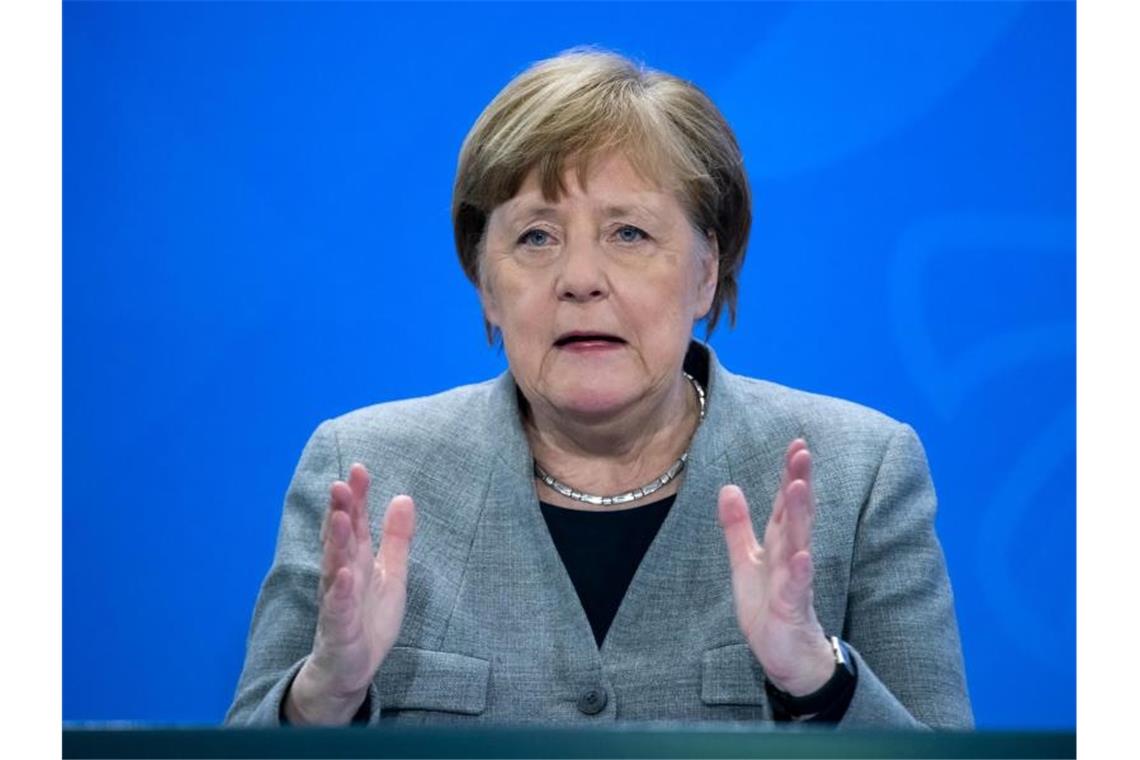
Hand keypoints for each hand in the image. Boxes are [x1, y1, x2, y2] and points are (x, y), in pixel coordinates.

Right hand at [285, 463, 415, 723]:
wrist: (350, 669)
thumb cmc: (367, 617)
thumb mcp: (391, 573)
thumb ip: (396, 538)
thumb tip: (404, 497)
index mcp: (356, 560)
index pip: (355, 523)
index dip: (357, 497)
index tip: (359, 469)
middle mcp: (342, 575)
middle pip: (341, 539)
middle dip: (340, 511)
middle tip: (341, 484)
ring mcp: (336, 602)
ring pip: (334, 568)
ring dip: (336, 543)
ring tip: (341, 517)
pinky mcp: (338, 630)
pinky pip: (337, 609)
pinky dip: (339, 592)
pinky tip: (343, 575)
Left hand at [717, 439, 834, 695]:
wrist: (785, 653)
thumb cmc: (767, 605)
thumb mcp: (745, 560)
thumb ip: (737, 525)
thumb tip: (729, 487)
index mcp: (779, 543)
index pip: (784, 502)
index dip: (789, 474)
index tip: (796, 443)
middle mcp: (791, 555)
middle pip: (795, 514)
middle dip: (798, 482)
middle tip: (803, 451)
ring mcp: (794, 580)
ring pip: (798, 543)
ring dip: (799, 516)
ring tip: (799, 488)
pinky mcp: (792, 607)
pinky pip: (797, 587)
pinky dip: (800, 570)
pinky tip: (803, 555)